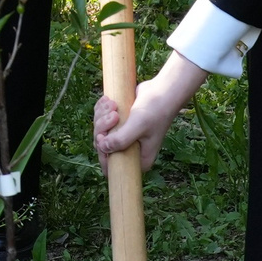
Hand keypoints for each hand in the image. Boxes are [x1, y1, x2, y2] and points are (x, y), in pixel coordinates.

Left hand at [93, 57, 207, 171]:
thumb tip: (102, 148)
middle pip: (102, 146)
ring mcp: (122, 136)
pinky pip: (101, 118)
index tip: (103, 135)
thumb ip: (121, 139)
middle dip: (102, 127)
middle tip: (114, 114)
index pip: (112, 169)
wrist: (162, 91)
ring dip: (102, 115)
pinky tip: (109, 100)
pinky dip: (102, 108)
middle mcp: (129, 150)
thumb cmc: (155, 110)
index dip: (102, 154)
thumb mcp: (139, 125)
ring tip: (113, 104)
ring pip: (99, 130)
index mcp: (138, 159)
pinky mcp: (118, 123)